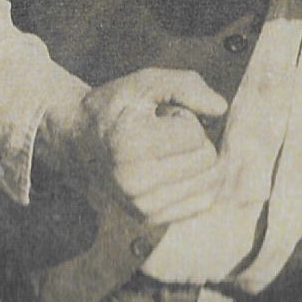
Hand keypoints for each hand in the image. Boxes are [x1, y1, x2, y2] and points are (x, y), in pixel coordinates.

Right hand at [38, 68, 228, 223]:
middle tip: (162, 133)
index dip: (184, 116)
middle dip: (193, 139)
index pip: (195, 133)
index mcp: (131, 145)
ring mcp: (141, 205)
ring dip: (194, 160)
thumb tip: (221, 109)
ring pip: (209, 182)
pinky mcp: (149, 219)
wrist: (79, 141)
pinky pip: (201, 202)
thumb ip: (188, 86)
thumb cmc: (118, 107)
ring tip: (164, 151)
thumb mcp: (147, 82)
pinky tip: (170, 169)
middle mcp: (134, 182)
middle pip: (206, 159)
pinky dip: (195, 181)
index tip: (159, 116)